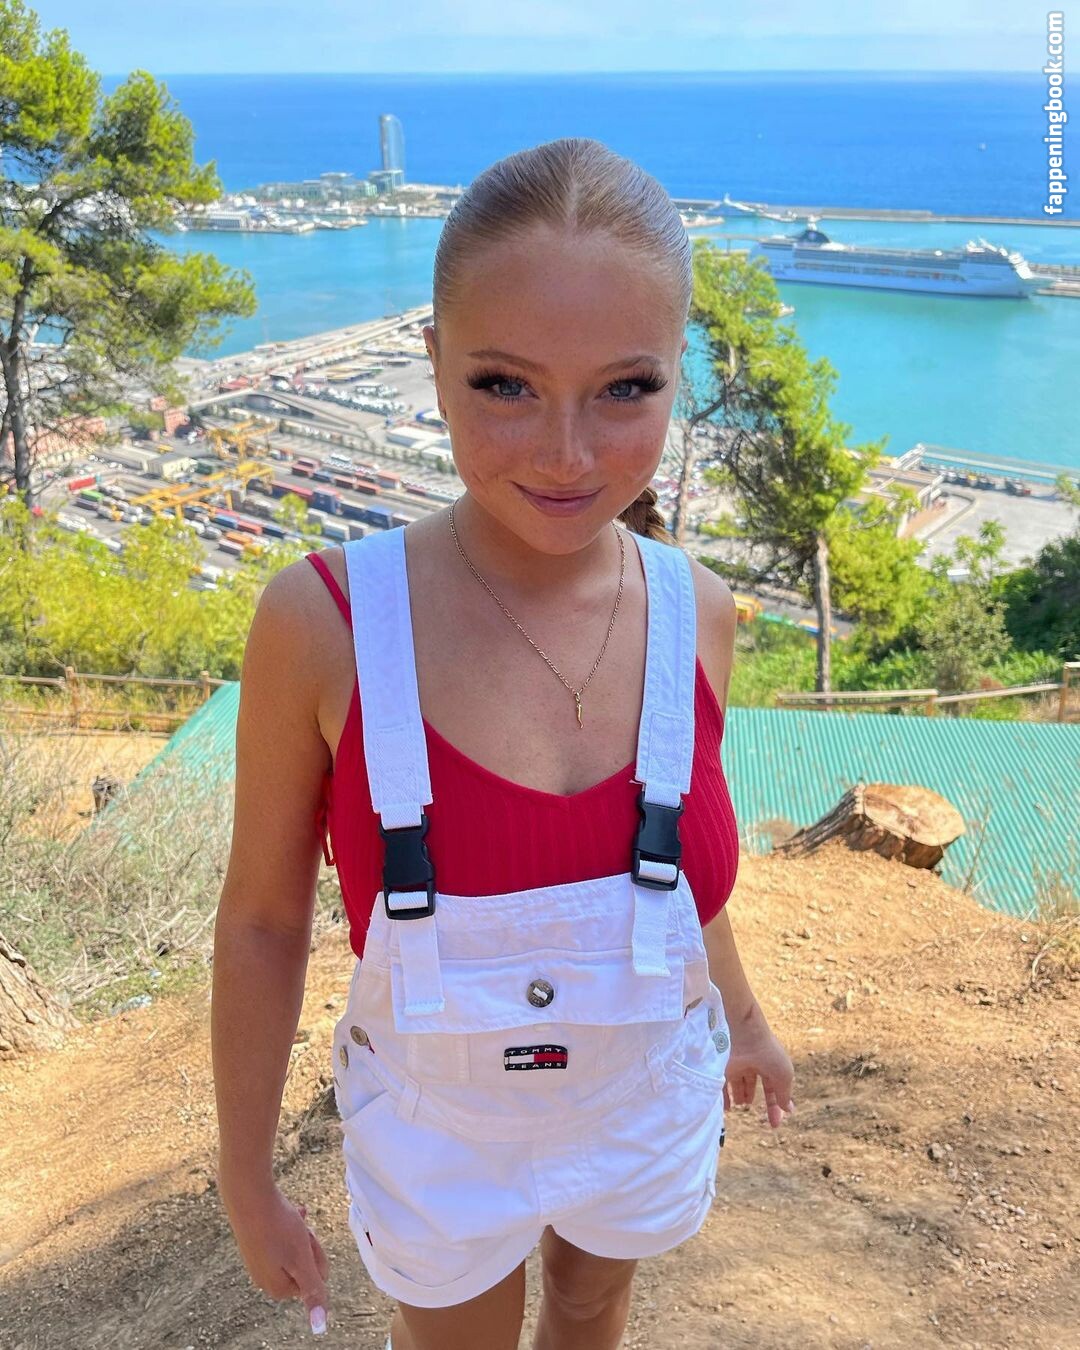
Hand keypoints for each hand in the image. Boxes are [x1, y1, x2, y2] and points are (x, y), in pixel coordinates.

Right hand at [219, 1177, 330, 1333]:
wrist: (248, 1195)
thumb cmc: (278, 1228)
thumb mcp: (302, 1260)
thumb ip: (312, 1291)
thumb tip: (320, 1326)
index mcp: (277, 1289)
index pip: (315, 1278)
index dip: (315, 1256)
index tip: (304, 1242)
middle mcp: (266, 1278)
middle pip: (305, 1262)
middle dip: (307, 1243)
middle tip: (299, 1228)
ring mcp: (259, 1260)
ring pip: (296, 1246)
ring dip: (300, 1231)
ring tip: (294, 1217)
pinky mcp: (256, 1241)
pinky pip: (284, 1234)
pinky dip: (291, 1222)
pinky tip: (292, 1211)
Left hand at [723, 1004, 795, 1129]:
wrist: (744, 1032)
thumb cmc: (768, 1052)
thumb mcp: (783, 1075)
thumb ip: (785, 1094)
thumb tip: (788, 1109)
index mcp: (769, 1064)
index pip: (772, 1088)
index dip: (775, 1106)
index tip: (775, 1125)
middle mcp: (752, 1064)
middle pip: (751, 1084)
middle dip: (749, 1096)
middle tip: (748, 1107)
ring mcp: (736, 1065)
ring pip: (735, 1084)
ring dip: (737, 1096)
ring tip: (738, 1105)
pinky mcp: (721, 1067)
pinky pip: (720, 1086)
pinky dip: (723, 1098)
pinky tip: (725, 1108)